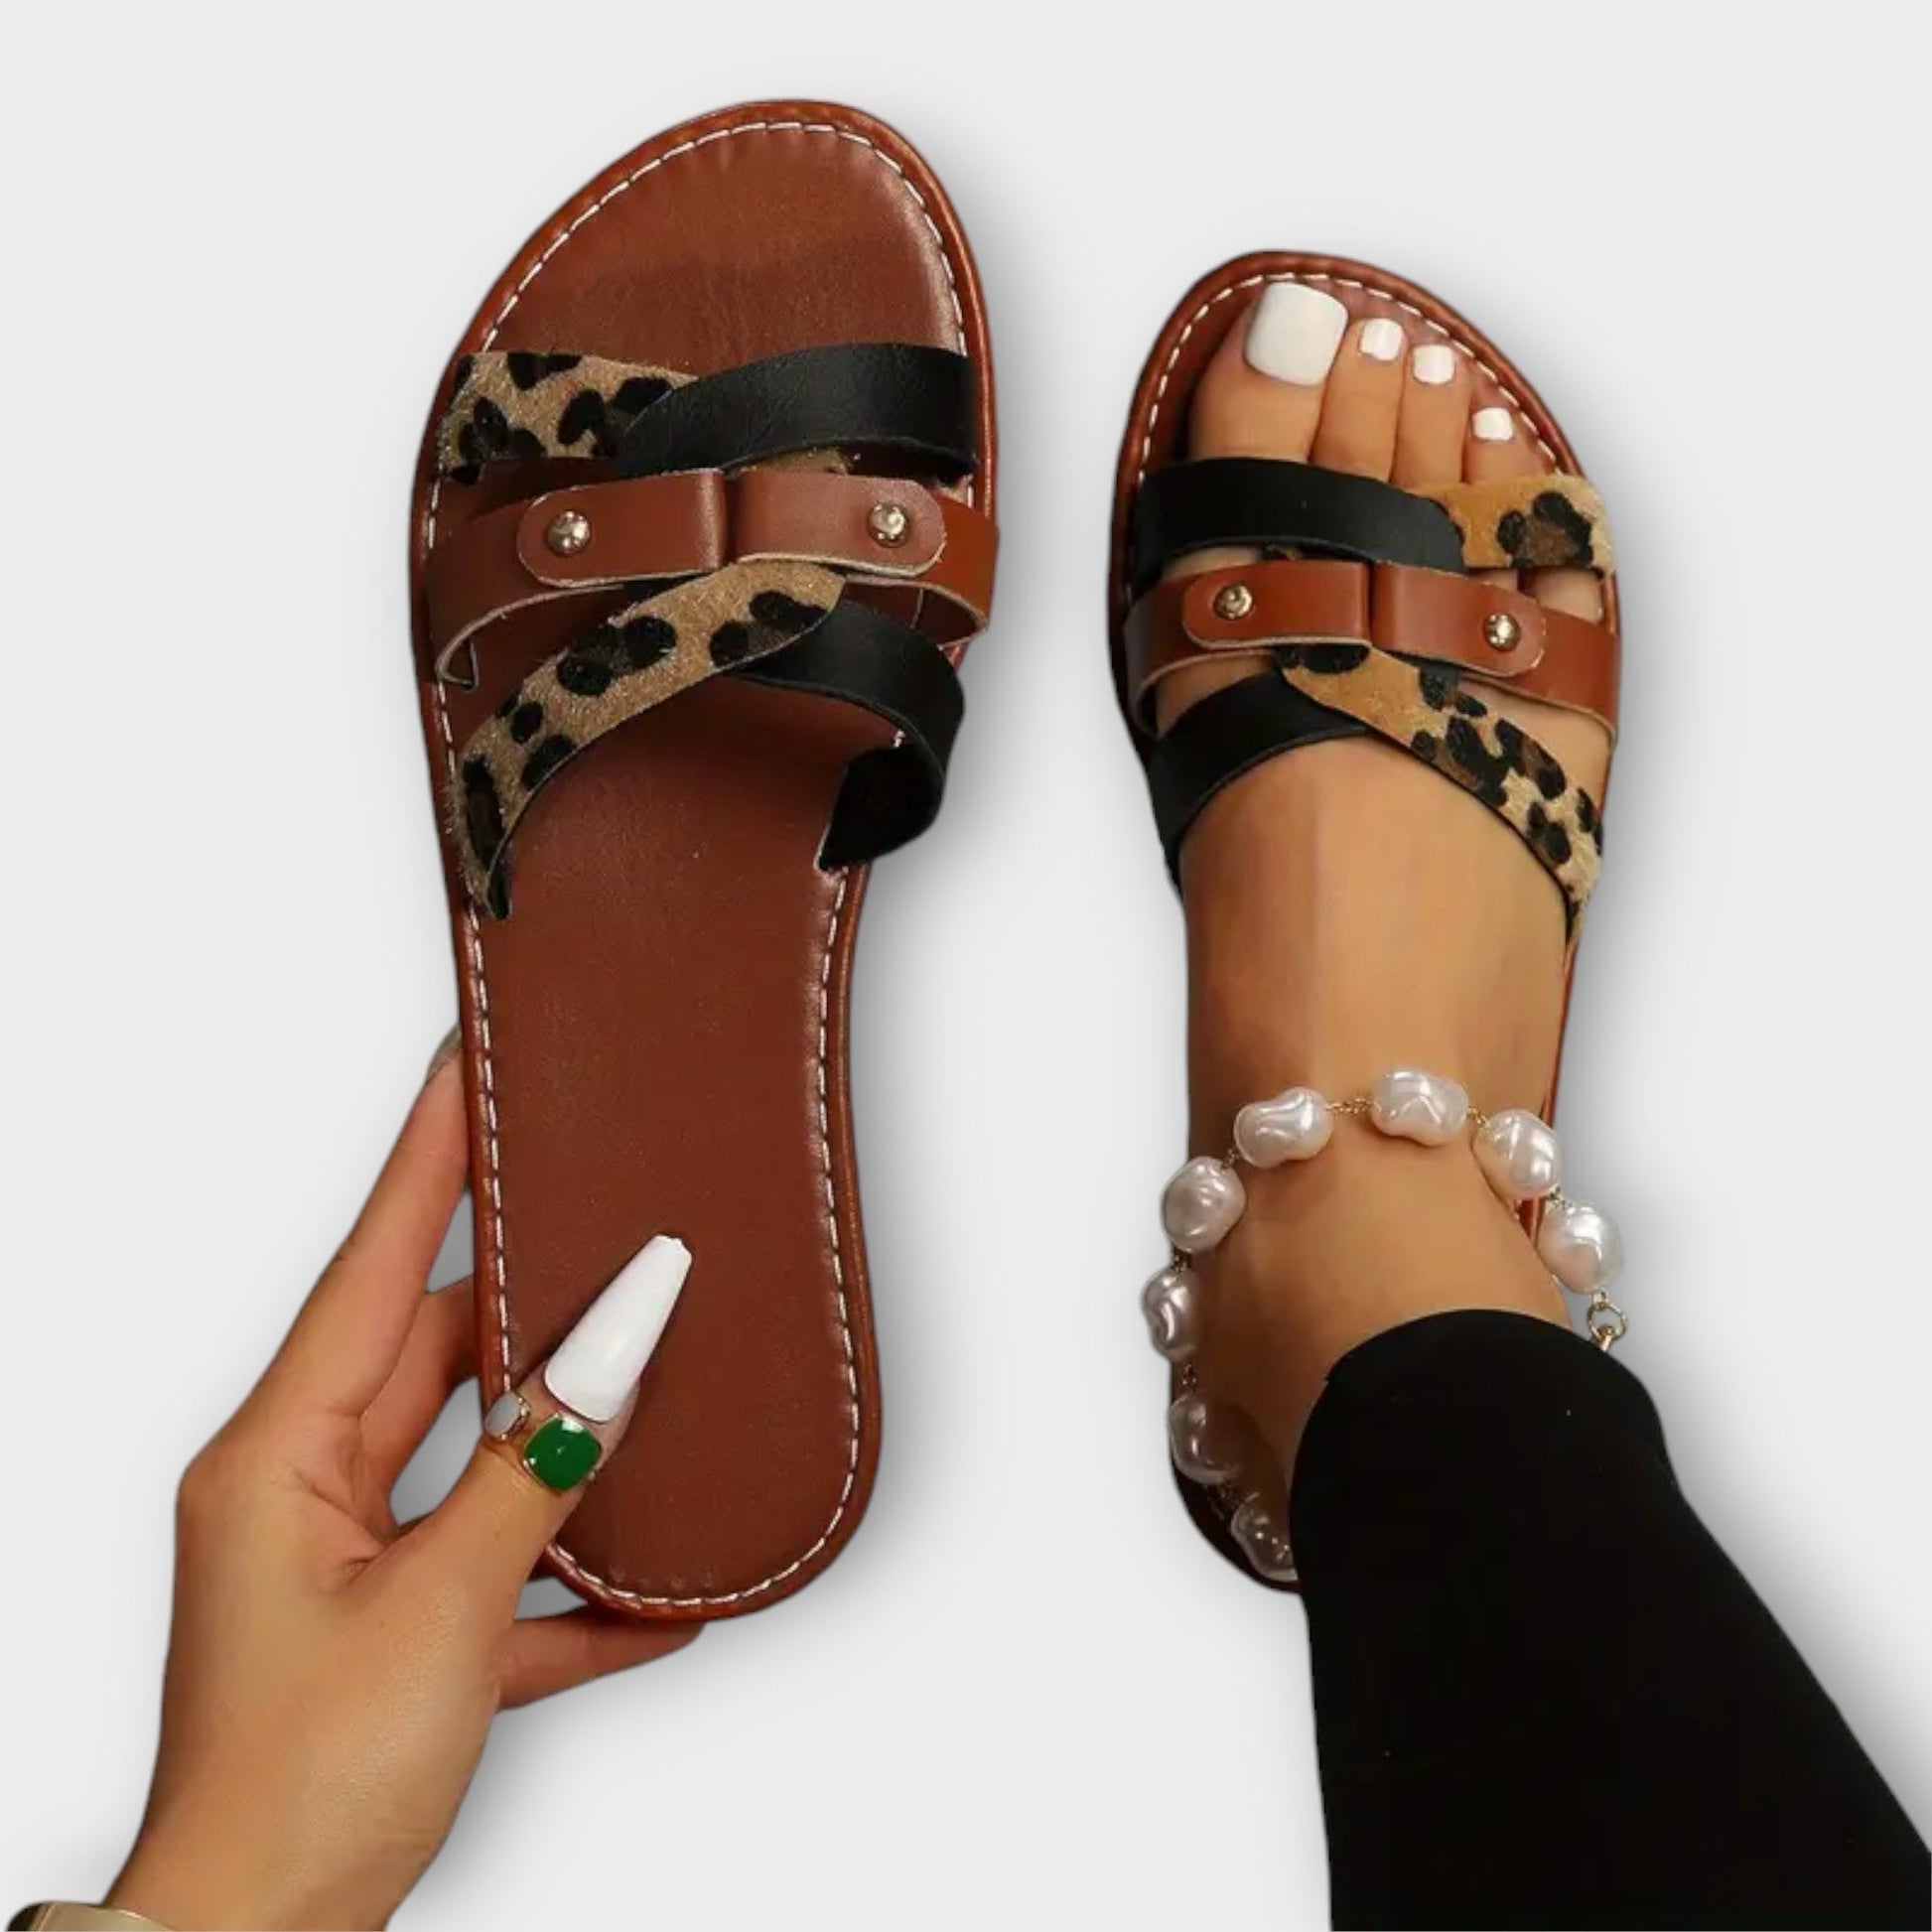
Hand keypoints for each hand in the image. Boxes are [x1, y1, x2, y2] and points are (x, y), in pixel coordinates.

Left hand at [105, 1052, 697, 1929]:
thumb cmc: (298, 1792)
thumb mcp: (436, 1609)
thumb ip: (537, 1467)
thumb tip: (617, 1343)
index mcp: (275, 1459)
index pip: (368, 1269)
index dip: (427, 1160)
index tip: (465, 1066)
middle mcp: (300, 1492)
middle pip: (431, 1353)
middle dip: (526, 1297)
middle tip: (603, 1220)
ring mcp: (344, 1564)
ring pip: (472, 1453)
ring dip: (561, 1440)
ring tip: (646, 1378)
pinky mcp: (391, 1634)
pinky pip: (497, 1569)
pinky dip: (570, 1577)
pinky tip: (652, 1588)